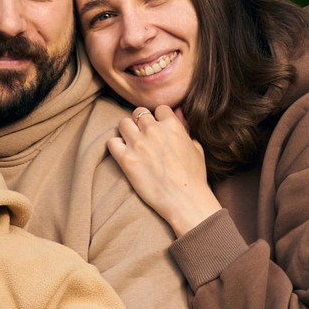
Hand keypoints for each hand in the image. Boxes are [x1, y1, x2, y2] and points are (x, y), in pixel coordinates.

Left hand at [106, 105, 223, 237]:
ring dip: (127, 132)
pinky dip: (116, 146)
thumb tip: (179, 114)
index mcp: (172, 125)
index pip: (159, 109)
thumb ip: (185, 129)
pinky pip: (112, 142)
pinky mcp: (126, 159)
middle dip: (141, 123)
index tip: (159, 129)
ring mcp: (138, 144)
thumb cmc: (194, 177)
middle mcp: (153, 130)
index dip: (159, 118)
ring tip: (132, 144)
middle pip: (138, 113)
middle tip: (143, 137)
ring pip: (123, 123)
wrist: (185, 200)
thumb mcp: (196, 148)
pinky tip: (124, 154)